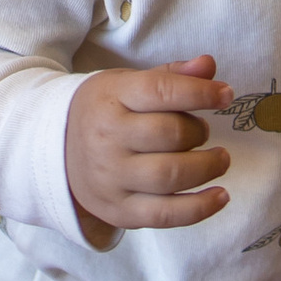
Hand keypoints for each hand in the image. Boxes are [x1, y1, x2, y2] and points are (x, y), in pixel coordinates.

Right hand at [67, 54, 232, 238]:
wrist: (55, 150)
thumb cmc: (106, 112)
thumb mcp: (129, 84)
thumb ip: (172, 76)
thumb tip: (209, 65)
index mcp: (111, 99)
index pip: (160, 91)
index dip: (200, 92)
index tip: (225, 95)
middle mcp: (107, 138)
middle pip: (169, 135)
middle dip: (199, 132)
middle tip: (203, 131)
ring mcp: (111, 178)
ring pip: (169, 176)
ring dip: (206, 167)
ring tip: (219, 159)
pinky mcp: (119, 211)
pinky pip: (165, 215)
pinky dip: (200, 208)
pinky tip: (220, 195)